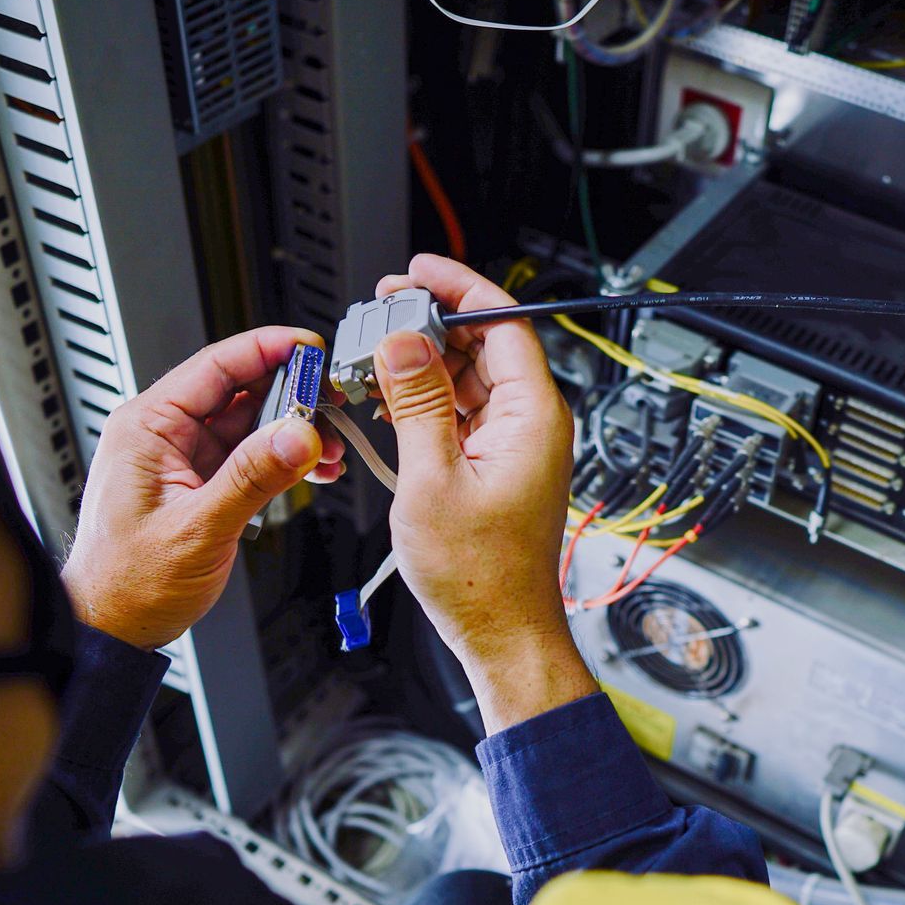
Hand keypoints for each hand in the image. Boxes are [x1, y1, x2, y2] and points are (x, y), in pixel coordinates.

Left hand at [61, 326, 345, 649]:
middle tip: (334, 404)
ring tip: (332, 448)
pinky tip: (315, 468)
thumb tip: (297, 435)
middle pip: (241, 390)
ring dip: (296, 432)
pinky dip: (286, 459)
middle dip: (294, 396)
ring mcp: (185, 458)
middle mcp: (165, 435)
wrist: (114, 627)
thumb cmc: (128, 583)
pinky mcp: (203, 482)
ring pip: (253, 424)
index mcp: (147, 427)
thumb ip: (251, 478)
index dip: (268, 349)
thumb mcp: (198, 527)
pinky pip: (252, 456)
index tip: (310, 348)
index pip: (215, 365)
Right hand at [373, 255, 595, 731]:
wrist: (501, 633)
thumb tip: (404, 340)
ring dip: (421, 366)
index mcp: (532, 417)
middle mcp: (531, 424)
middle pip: (483, 345)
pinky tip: (387, 403)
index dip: (459, 288)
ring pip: (467, 380)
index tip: (418, 270)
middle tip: (379, 313)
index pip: (504, 322)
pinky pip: (461, 415)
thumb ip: (418, 403)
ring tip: (372, 360)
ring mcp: (514, 446)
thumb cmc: (480, 577)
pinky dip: (425, 404)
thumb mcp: (432, 480)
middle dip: (430, 324)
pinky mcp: (496, 468)